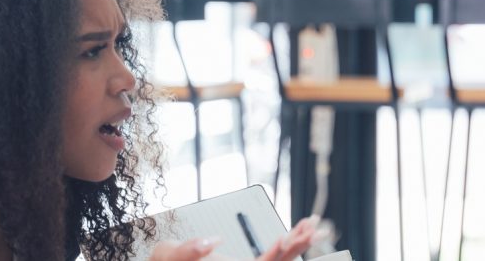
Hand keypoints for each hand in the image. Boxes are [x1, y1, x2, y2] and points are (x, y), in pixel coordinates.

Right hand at [149, 217, 318, 260]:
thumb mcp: (170, 256)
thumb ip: (188, 251)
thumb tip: (210, 242)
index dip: (282, 252)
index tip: (294, 236)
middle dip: (297, 245)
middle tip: (314, 228)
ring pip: (278, 260)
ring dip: (295, 244)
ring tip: (310, 226)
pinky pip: (272, 256)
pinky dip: (286, 243)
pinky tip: (296, 232)